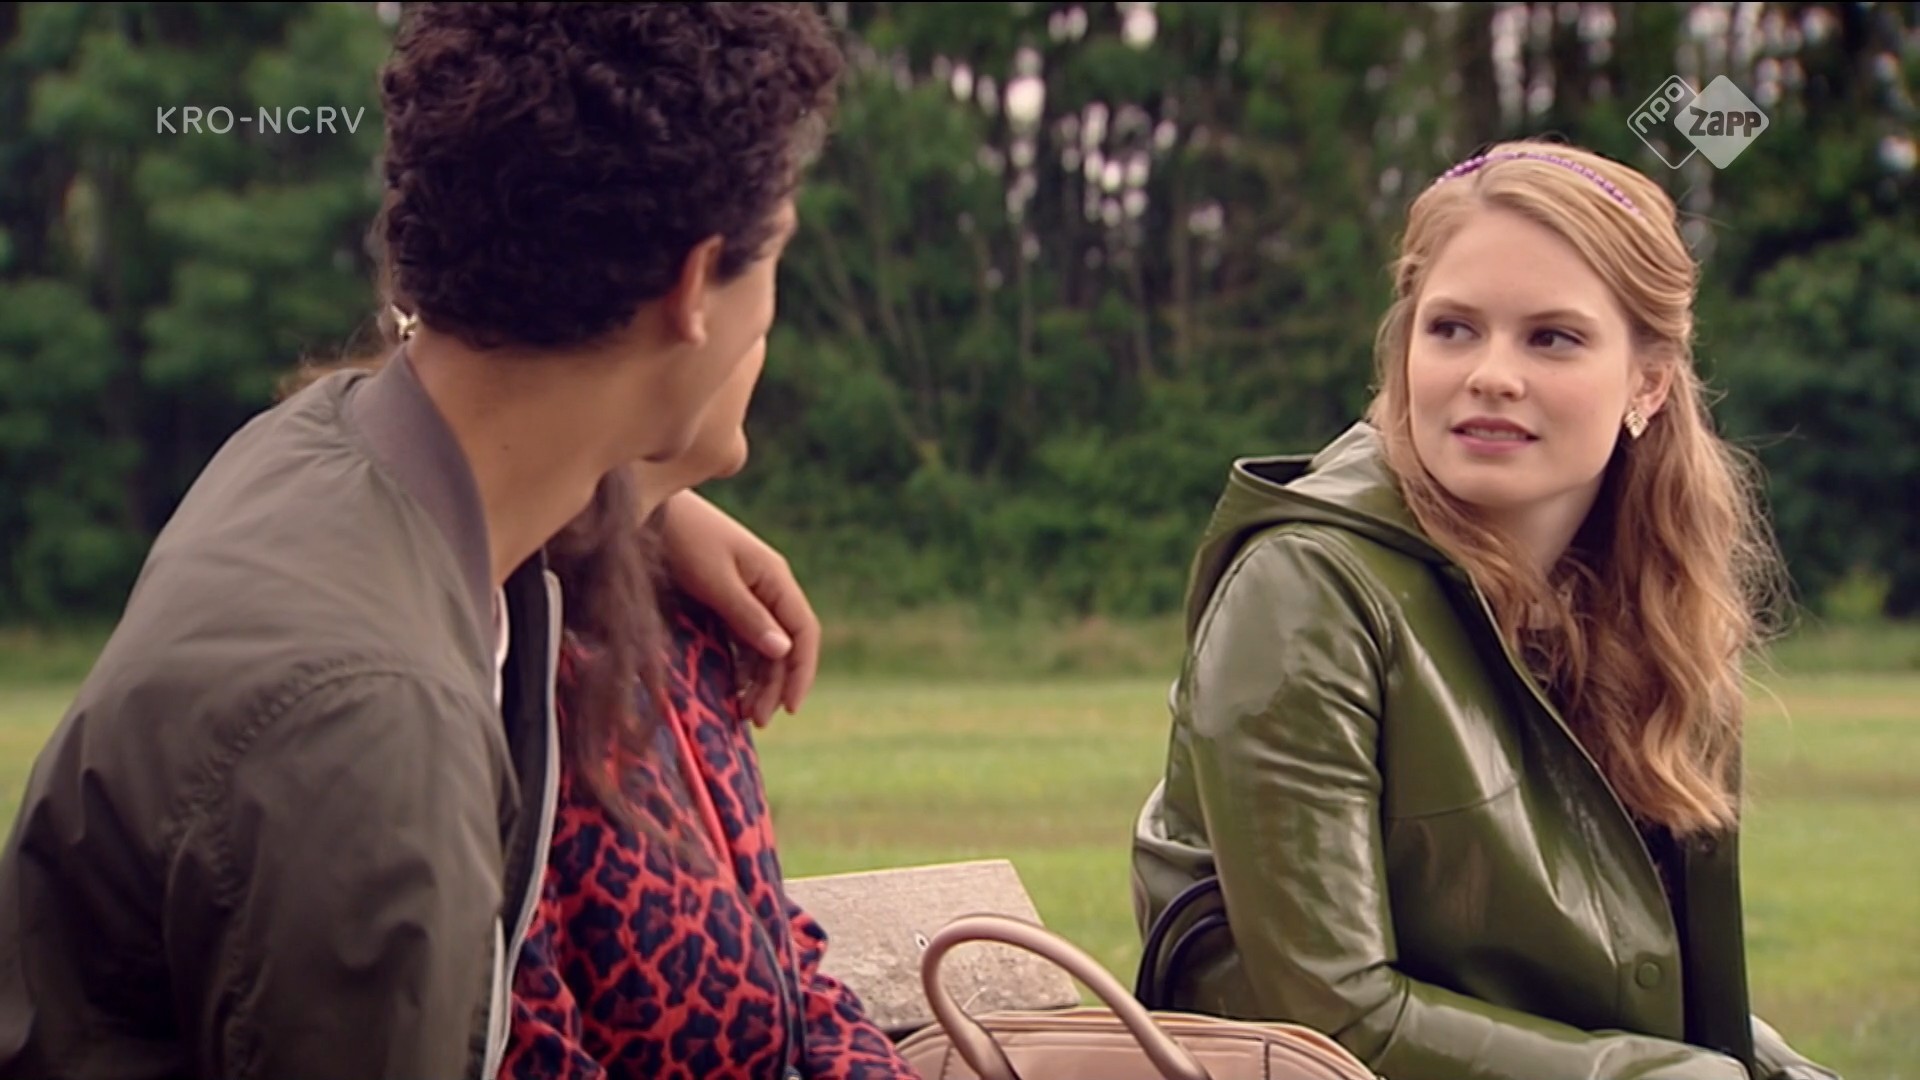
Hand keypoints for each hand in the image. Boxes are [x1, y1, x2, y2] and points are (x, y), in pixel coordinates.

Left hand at [656, 490, 819, 725]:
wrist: (648, 506)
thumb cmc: (682, 537)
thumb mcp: (716, 580)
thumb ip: (748, 615)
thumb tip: (783, 651)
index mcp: (774, 577)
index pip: (804, 632)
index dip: (801, 672)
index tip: (790, 708)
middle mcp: (767, 586)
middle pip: (785, 644)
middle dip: (775, 684)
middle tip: (755, 719)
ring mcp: (747, 592)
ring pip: (764, 645)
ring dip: (758, 679)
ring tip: (744, 712)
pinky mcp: (724, 597)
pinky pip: (742, 638)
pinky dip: (740, 664)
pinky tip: (731, 686)